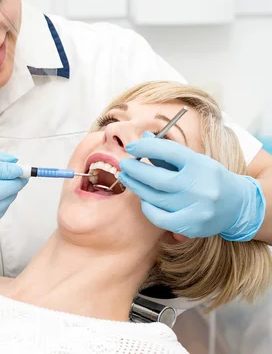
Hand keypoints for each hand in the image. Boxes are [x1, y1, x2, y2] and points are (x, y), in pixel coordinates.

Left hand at [118, 132, 264, 240]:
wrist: (238, 205)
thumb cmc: (209, 178)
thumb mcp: (194, 160)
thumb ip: (167, 151)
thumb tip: (143, 136)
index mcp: (201, 165)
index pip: (169, 152)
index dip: (146, 147)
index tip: (130, 147)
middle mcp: (200, 186)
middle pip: (157, 178)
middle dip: (135, 171)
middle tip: (123, 165)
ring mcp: (197, 208)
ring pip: (155, 198)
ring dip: (137, 188)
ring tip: (127, 178)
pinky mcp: (192, 226)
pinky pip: (159, 218)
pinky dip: (148, 209)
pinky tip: (143, 200)